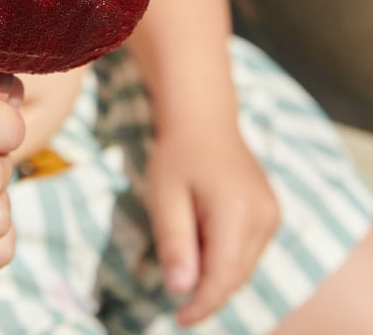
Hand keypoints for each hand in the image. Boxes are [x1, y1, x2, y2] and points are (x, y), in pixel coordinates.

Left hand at [146, 123, 279, 326]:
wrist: (202, 121)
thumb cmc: (177, 156)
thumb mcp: (164, 196)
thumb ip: (174, 242)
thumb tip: (180, 290)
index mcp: (237, 212)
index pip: (223, 276)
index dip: (201, 305)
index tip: (178, 319)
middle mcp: (264, 216)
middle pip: (236, 275)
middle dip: (207, 292)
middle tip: (175, 295)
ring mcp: (272, 214)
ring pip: (244, 266)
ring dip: (216, 275)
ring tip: (185, 256)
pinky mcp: (270, 213)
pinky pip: (249, 250)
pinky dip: (226, 259)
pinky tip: (202, 243)